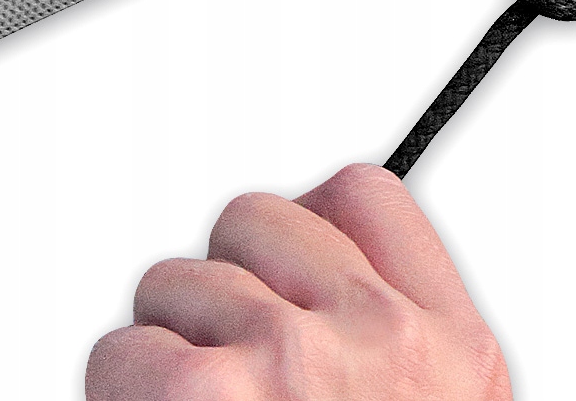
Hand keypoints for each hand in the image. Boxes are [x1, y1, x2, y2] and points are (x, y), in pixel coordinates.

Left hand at [87, 164, 510, 398]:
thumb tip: (328, 302)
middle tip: (223, 357)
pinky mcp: (207, 397)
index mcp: (454, 350)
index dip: (307, 219)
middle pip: (259, 217)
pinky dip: (121, 388)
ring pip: (181, 281)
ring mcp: (295, 361)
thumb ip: (406, 351)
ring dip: (169, 343)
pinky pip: (124, 349)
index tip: (285, 261)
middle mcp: (380, 339)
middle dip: (226, 277)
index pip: (367, 195)